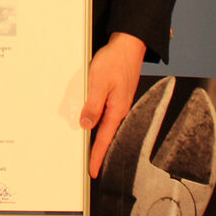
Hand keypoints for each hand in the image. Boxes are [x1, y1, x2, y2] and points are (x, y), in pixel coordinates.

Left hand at [81, 31, 146, 177]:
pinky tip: (94, 123)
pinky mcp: (117, 95)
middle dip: (99, 151)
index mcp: (117, 109)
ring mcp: (119, 102)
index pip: (104, 138)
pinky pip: (107, 114)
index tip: (92, 171)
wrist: (128, 45)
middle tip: (91, 166)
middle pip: (107, 135)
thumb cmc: (115, 61)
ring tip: (91, 150)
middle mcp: (120, 109)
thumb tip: (86, 125)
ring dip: (98, 137)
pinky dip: (99, 122)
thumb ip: (93, 106)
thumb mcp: (99, 83)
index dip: (97, 156)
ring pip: (106, 125)